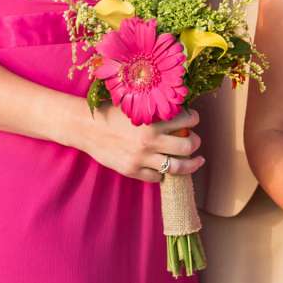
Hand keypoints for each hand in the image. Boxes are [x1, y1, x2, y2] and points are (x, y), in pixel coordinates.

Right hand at [82, 104, 202, 182]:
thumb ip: (154, 109)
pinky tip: (165, 168)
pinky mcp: (132, 171)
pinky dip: (164, 173)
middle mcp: (149, 141)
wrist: (86, 128)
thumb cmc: (109, 113)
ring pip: (177, 167)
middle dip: (195, 142)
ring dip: (191, 164)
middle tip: (195, 140)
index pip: (186, 121)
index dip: (193, 119)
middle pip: (187, 146)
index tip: (194, 119)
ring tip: (197, 161)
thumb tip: (178, 109)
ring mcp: (141, 159)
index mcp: (152, 122)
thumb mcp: (134, 105)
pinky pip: (157, 177)